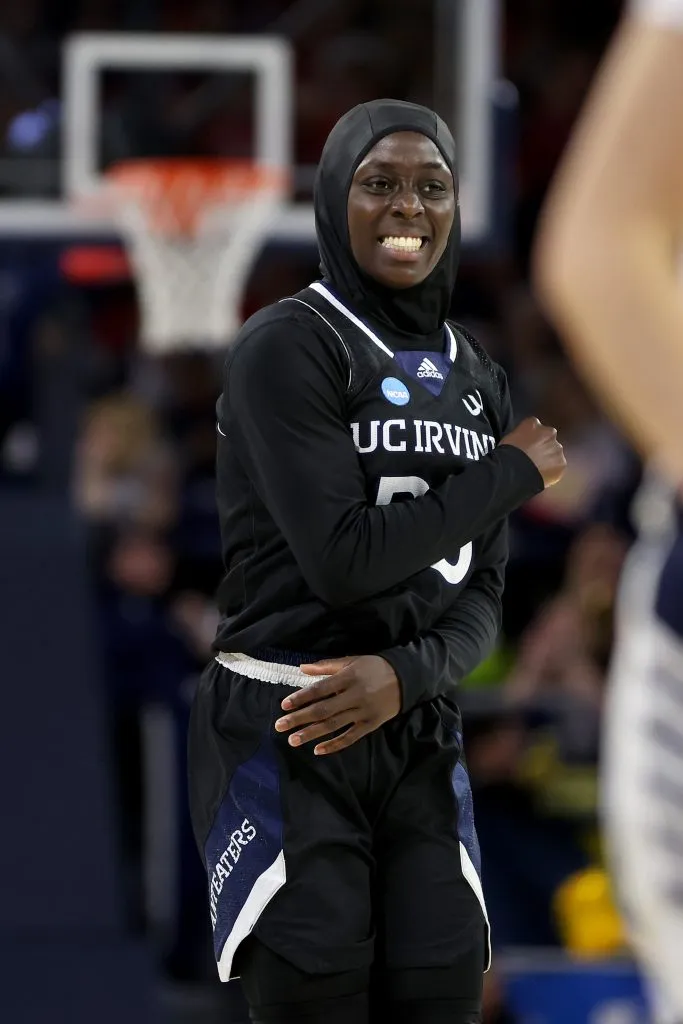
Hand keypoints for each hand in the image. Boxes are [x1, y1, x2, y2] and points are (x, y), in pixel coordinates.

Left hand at [274, 656, 400, 755]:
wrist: (407, 678)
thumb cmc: (375, 667)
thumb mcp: (352, 661)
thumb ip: (326, 666)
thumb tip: (302, 668)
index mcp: (349, 678)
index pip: (320, 690)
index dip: (301, 698)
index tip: (284, 706)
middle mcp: (354, 696)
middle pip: (323, 710)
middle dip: (299, 719)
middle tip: (279, 726)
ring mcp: (363, 712)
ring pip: (333, 726)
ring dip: (311, 734)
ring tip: (293, 740)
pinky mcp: (371, 725)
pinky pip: (350, 737)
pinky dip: (334, 745)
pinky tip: (318, 750)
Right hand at [500, 416, 565, 488]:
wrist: (513, 471)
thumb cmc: (507, 454)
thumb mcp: (509, 438)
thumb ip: (521, 436)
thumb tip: (523, 443)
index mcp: (533, 423)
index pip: (535, 427)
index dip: (531, 438)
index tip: (526, 446)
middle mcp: (549, 432)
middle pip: (548, 438)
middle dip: (543, 447)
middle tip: (533, 458)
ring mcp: (557, 448)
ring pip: (554, 453)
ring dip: (548, 459)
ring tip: (536, 469)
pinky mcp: (561, 463)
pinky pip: (558, 467)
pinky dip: (552, 471)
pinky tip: (541, 475)